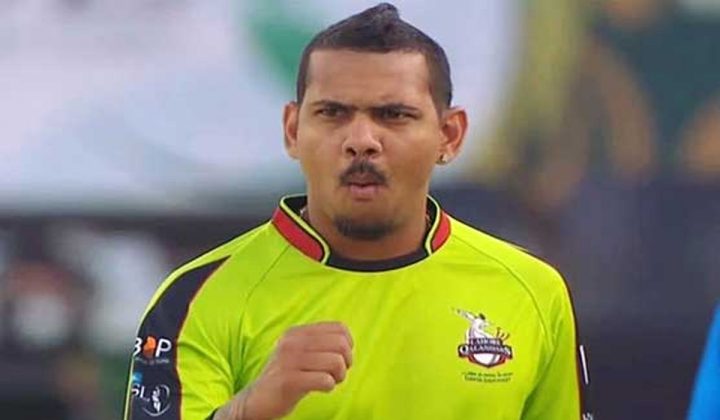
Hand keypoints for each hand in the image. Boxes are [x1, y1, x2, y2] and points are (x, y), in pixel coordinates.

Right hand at [218, 322, 352, 419]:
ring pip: (336, 362)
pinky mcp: (289, 381)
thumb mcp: (299, 351)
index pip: (340, 329)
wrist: (257, 399)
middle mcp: (293, 342)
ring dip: (339, 376)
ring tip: (329, 381)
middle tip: (336, 374)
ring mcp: (289, 360)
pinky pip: (325, 380)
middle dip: (346, 362)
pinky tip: (321, 388)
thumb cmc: (286, 375)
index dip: (348, 346)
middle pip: (341, 344)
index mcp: (297, 332)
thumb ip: (319, 342)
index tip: (339, 359)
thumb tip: (348, 342)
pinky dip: (329, 386)